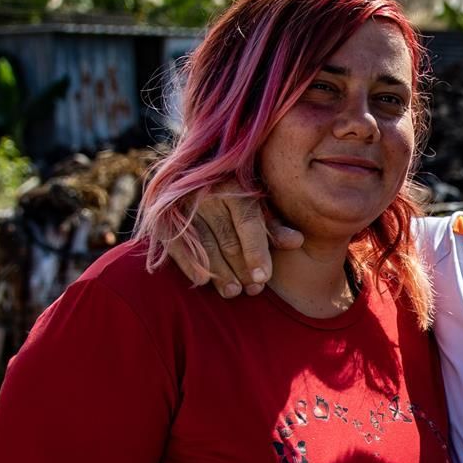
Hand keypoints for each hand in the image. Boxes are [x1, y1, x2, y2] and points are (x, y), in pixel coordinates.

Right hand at [170, 188, 302, 296]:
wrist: (191, 170)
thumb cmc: (234, 192)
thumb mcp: (256, 203)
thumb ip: (273, 225)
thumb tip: (297, 242)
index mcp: (235, 185)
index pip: (248, 222)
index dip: (256, 252)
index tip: (263, 277)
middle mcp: (208, 193)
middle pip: (227, 239)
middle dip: (242, 268)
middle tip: (254, 290)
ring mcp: (184, 205)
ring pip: (205, 246)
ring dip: (219, 273)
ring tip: (233, 292)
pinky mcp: (165, 216)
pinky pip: (177, 245)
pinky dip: (189, 264)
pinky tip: (202, 282)